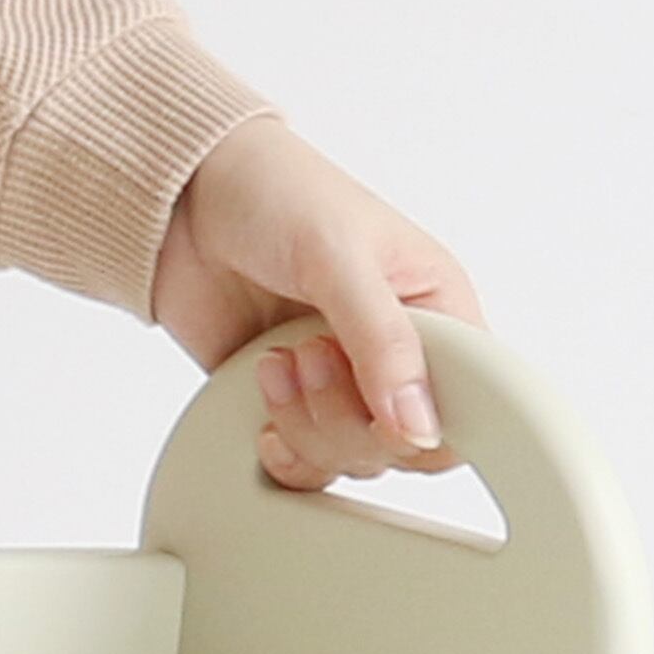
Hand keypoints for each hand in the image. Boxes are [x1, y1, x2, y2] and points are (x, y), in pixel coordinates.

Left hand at [146, 116, 487, 490]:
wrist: (182, 195)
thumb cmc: (276, 191)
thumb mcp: (337, 255)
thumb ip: (381, 340)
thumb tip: (419, 424)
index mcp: (438, 310)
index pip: (472, 406)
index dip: (429, 426)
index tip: (380, 409)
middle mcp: (396, 355)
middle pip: (406, 448)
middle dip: (349, 420)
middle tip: (308, 356)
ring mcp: (340, 383)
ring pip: (351, 459)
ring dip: (306, 426)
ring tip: (277, 360)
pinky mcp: (287, 402)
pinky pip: (302, 462)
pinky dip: (280, 449)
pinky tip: (261, 401)